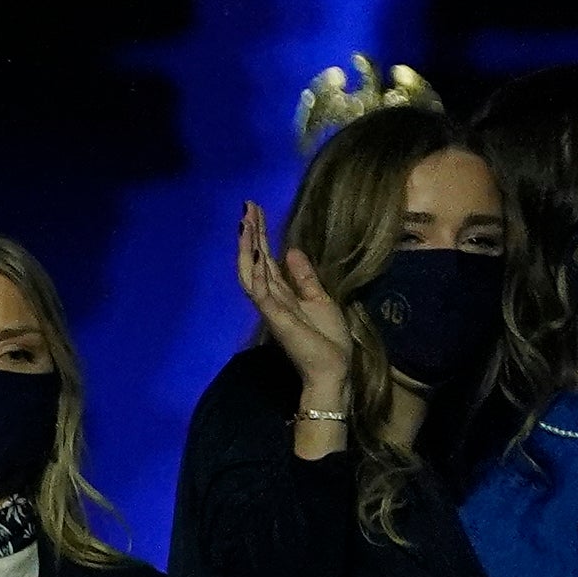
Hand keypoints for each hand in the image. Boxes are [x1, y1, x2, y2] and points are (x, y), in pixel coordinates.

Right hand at [236, 197, 350, 413]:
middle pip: (255, 261)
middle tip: (247, 207)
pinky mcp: (276, 318)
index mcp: (283, 293)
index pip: (266, 259)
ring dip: (248, 248)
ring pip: (252, 272)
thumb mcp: (321, 299)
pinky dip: (256, 275)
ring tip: (246, 223)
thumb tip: (291, 249)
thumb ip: (304, 277)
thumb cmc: (328, 338)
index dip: (261, 235)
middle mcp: (271, 297)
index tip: (256, 210)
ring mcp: (271, 307)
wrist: (331, 369)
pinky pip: (261, 294)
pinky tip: (256, 255)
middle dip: (251, 234)